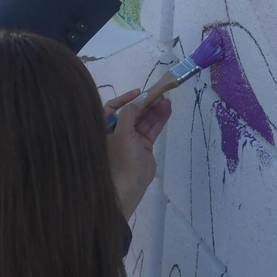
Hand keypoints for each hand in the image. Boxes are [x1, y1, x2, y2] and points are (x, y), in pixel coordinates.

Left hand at [106, 88, 170, 218]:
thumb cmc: (122, 158)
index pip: (113, 107)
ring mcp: (133, 138)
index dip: (125, 98)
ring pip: (145, 120)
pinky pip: (152, 129)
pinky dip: (160, 120)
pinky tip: (168, 110)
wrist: (130, 185)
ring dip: (155, 110)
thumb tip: (138, 100)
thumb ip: (129, 114)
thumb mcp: (123, 133)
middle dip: (146, 103)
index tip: (139, 92)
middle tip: (159, 94)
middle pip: (133, 112)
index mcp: (108, 128)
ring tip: (167, 101)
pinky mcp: (145, 145)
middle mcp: (119, 131)